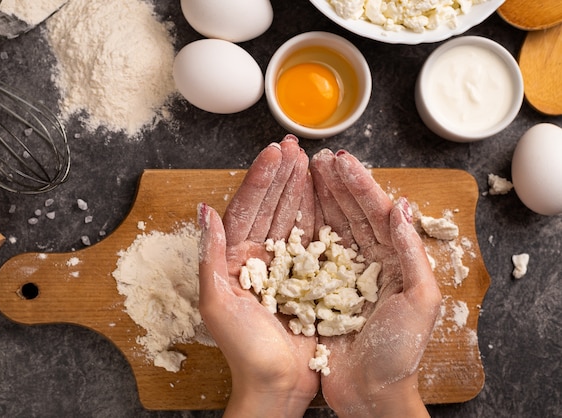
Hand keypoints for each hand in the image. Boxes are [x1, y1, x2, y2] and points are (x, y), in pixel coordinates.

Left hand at [198, 135, 318, 417]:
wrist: (276, 386)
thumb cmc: (243, 351)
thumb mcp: (218, 302)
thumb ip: (211, 255)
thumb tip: (204, 210)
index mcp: (234, 259)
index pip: (246, 209)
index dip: (260, 180)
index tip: (273, 153)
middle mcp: (256, 257)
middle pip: (270, 207)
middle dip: (282, 175)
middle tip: (295, 146)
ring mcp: (282, 266)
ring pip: (291, 217)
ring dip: (300, 188)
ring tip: (310, 161)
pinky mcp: (305, 278)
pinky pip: (312, 240)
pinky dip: (319, 216)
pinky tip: (326, 195)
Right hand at [310, 149, 441, 417]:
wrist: (372, 394)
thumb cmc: (400, 353)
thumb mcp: (420, 301)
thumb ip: (412, 253)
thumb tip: (401, 207)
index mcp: (396, 261)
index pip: (377, 213)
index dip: (360, 186)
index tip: (341, 162)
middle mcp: (370, 262)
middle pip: (353, 214)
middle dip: (337, 185)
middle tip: (318, 159)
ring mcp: (344, 275)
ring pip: (332, 228)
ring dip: (320, 200)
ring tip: (305, 174)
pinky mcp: (322, 291)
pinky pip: (312, 254)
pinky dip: (303, 230)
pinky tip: (293, 211)